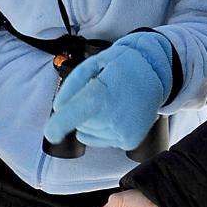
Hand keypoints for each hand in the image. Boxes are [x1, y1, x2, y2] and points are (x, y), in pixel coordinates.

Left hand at [43, 32, 172, 150]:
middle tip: (103, 94)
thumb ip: (71, 86)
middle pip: (78, 124)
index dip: (57, 126)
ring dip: (94, 121)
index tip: (50, 133)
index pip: (72, 116)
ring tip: (113, 104)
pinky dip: (106, 129)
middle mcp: (112, 118)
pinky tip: (119, 114)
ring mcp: (122, 132)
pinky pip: (101, 140)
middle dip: (83, 112)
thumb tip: (59, 109)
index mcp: (100, 95)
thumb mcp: (93, 64)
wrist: (156, 72)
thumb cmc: (122, 65)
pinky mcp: (129, 141)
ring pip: (88, 133)